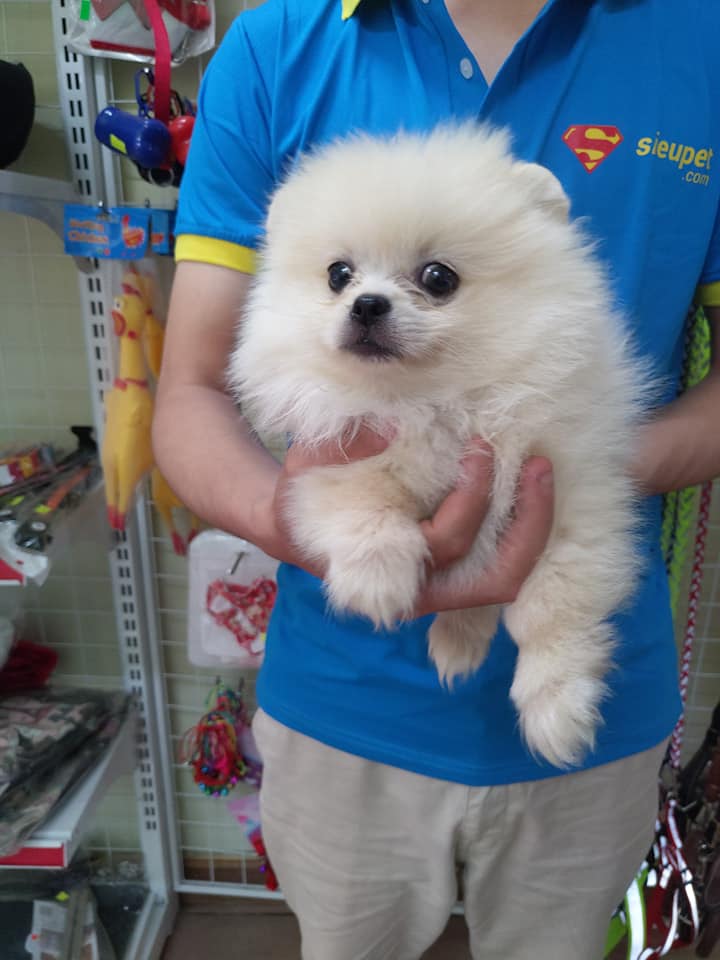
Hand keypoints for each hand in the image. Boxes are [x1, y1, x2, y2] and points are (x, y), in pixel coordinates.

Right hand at [256, 428, 553, 615]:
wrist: (296, 523)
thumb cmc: (303, 492)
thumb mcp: (310, 462)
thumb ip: (346, 446)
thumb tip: (394, 427)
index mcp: (383, 569)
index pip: (445, 544)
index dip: (471, 499)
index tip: (478, 448)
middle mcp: (420, 590)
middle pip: (496, 579)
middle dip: (527, 524)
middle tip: (537, 466)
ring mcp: (440, 588)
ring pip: (507, 579)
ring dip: (534, 530)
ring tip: (543, 473)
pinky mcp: (453, 574)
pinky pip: (501, 564)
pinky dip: (522, 530)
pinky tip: (530, 485)